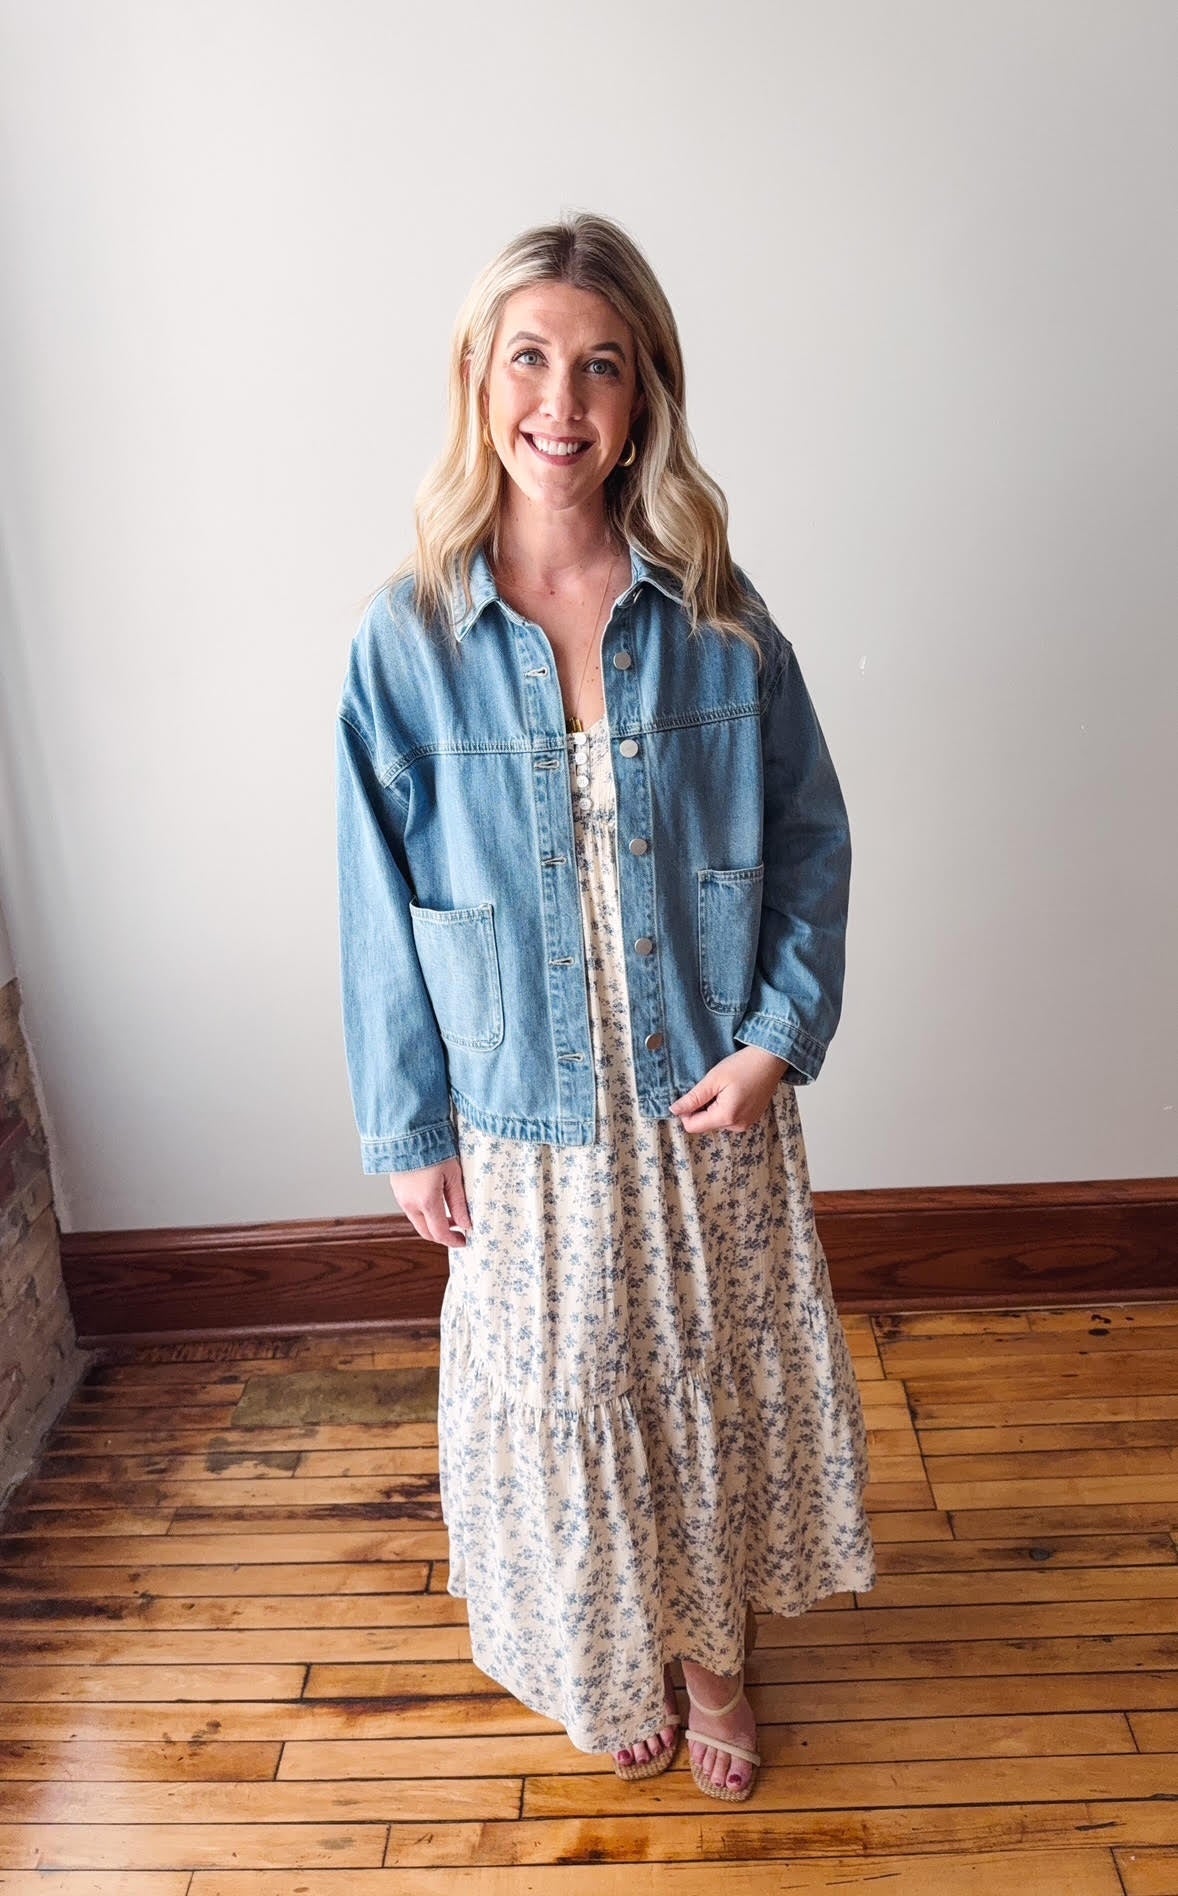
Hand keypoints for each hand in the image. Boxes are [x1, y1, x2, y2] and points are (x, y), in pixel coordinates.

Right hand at [388, 1154, 471, 1246]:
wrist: (409, 1131)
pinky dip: (424, 1213)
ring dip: (433, 1224)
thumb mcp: (453, 1175)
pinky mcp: (397, 1190)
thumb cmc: (433, 1148)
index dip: (453, 1241)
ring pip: (417, 1221)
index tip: (464, 1241)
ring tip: (450, 1215)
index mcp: (426, 1201)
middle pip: (426, 1232)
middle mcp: (410, 1203)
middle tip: (458, 1232)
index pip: (440, 1233)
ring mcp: (401, 1197)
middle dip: (442, 1236)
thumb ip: (459, 1203)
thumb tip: (466, 1223)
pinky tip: (435, 1203)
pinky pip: (411, 1209)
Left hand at [669, 1045, 790, 1133]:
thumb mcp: (713, 1079)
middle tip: (713, 1087)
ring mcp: (746, 1124)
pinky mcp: (751, 1119)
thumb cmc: (743, 1065)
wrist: (771, 1060)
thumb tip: (674, 1110)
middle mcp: (737, 1126)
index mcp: (726, 1117)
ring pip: (716, 1122)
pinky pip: (729, 1119)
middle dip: (701, 1108)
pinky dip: (725, 1108)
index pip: (692, 1126)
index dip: (686, 1111)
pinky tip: (733, 1092)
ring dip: (713, 1107)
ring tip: (725, 1088)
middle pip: (704, 1125)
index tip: (694, 1093)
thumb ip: (693, 1098)